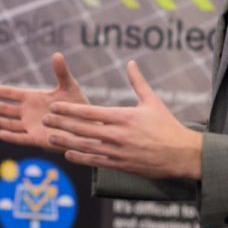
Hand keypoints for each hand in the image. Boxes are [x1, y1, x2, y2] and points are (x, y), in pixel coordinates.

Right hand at [0, 52, 89, 150]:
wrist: (87, 124)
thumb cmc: (77, 104)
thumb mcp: (69, 86)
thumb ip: (61, 72)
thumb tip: (57, 54)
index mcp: (32, 97)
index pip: (9, 93)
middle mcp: (28, 112)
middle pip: (5, 108)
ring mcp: (31, 126)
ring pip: (10, 124)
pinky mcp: (38, 139)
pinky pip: (22, 138)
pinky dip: (12, 137)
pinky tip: (1, 134)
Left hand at [42, 60, 202, 179]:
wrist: (182, 154)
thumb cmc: (167, 126)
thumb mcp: (152, 101)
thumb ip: (138, 82)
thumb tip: (131, 62)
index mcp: (124, 117)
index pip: (90, 112)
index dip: (70, 109)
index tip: (54, 105)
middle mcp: (118, 135)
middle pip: (83, 129)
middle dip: (62, 123)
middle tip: (45, 119)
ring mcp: (118, 152)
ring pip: (86, 146)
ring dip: (66, 141)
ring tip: (49, 136)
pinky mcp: (121, 165)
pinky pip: (96, 161)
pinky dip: (80, 157)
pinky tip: (68, 154)